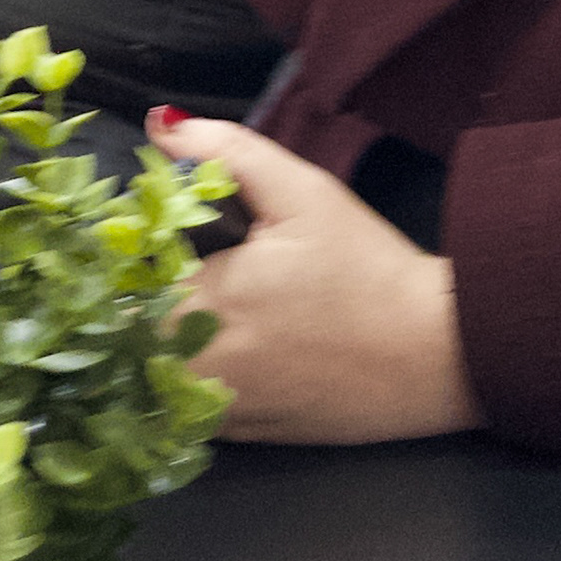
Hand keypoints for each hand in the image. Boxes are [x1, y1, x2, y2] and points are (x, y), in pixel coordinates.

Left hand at [151, 110, 479, 444]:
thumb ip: (224, 152)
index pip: (121, 275)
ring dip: (162, 340)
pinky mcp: (240, 435)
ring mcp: (215, 410)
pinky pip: (186, 406)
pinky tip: (236, 349)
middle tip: (192, 266)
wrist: (439, 357)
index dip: (134, 249)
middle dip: (143, 294)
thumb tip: (158, 124)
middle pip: (128, 327)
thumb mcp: (303, 192)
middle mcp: (194, 367)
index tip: (164, 234)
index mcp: (197, 301)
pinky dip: (193, 377)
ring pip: (153, 371)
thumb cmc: (371, 270)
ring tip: (217, 308)